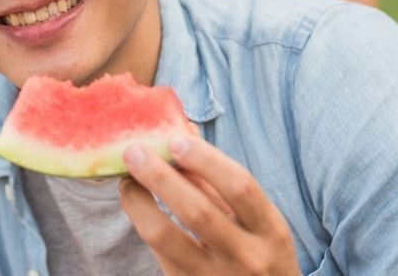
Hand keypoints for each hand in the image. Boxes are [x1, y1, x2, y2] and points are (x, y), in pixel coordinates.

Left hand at [120, 136, 298, 274]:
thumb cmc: (259, 255)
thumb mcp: (257, 223)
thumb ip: (221, 187)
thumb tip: (180, 142)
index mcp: (270, 232)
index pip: (239, 187)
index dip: (205, 160)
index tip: (175, 140)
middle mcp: (247, 258)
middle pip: (196, 211)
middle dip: (160, 176)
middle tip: (134, 151)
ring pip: (164, 236)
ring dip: (139, 201)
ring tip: (126, 180)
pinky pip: (158, 253)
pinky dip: (143, 223)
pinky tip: (136, 205)